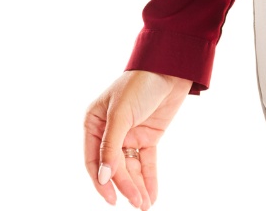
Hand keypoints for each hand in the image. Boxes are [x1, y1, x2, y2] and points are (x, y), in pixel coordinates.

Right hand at [83, 70, 193, 208]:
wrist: (171, 67)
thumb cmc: (140, 83)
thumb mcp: (121, 113)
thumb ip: (110, 146)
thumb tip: (104, 177)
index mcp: (94, 122)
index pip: (94, 159)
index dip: (101, 181)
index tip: (112, 199)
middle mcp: (109, 131)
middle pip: (114, 167)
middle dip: (125, 186)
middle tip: (137, 203)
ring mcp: (129, 135)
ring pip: (130, 168)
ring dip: (137, 186)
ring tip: (144, 205)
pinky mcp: (147, 137)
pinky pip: (146, 162)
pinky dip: (149, 179)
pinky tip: (151, 195)